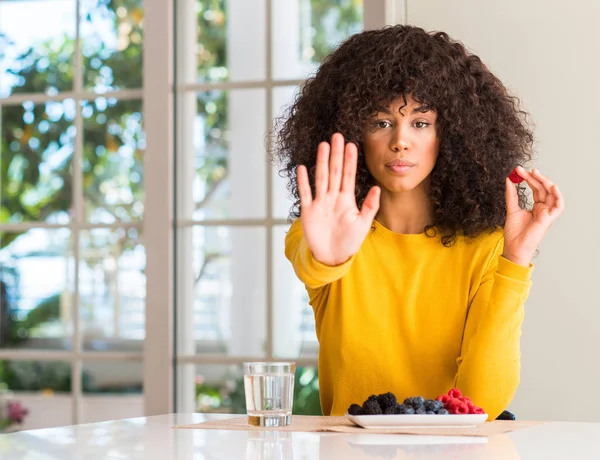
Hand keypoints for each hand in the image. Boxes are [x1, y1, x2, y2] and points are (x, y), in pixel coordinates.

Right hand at [297, 132, 380, 265]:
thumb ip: (370, 206)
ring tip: (323, 145)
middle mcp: (332, 198)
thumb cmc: (349, 241)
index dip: (350, 161)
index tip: (352, 145)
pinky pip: (305, 193)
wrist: (332, 257)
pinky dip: (303, 181)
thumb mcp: (363, 224)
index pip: (348, 175)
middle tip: (338, 136)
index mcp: (346, 200)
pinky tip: (303, 168)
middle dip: (336, 154)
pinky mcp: (308, 211)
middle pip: (334, 171)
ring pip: (321, 178)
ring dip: (322, 162)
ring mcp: (320, 203)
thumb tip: (377, 187)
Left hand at [503, 166, 564, 265]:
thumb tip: (509, 179)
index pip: (536, 188)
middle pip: (543, 189)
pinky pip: (559, 206)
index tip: (518, 170)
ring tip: (534, 173)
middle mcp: (543, 209)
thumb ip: (511, 195)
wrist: (514, 247)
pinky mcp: (549, 219)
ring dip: (544, 182)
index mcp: (536, 207)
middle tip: (522, 170)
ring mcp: (547, 213)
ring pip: (550, 194)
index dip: (529, 178)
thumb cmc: (514, 232)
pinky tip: (552, 186)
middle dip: (534, 177)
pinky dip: (558, 196)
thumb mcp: (511, 209)